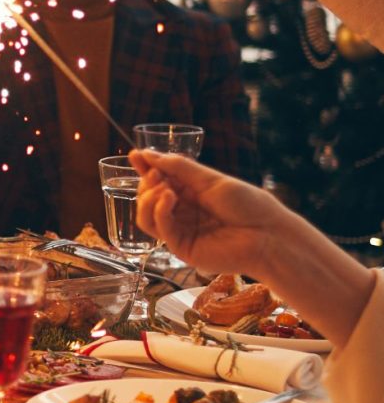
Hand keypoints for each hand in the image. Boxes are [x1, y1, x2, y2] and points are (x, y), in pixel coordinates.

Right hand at [130, 149, 283, 279]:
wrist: (267, 234)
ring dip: (148, 198)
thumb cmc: (247, 205)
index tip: (135, 156)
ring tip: (164, 188)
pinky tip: (169, 199)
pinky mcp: (181, 248)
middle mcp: (182, 213)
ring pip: (146, 216)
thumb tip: (147, 154)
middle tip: (156, 174)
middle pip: (147, 198)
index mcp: (190, 195)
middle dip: (147, 183)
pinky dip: (159, 211)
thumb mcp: (210, 179)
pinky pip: (159, 229)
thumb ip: (178, 168)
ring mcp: (180, 231)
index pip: (159, 182)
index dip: (145, 169)